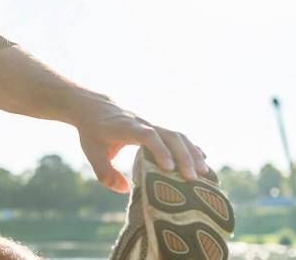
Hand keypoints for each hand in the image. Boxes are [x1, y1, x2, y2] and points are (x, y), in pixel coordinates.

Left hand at [76, 108, 209, 192]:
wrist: (94, 107)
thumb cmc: (93, 131)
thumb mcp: (92, 152)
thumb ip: (105, 172)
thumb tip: (124, 189)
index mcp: (127, 128)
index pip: (147, 135)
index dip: (160, 150)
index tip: (169, 168)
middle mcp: (143, 124)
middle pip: (169, 135)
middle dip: (183, 156)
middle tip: (192, 178)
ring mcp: (152, 124)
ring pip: (177, 135)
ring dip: (191, 152)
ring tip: (203, 173)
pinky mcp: (157, 128)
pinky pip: (178, 136)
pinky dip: (191, 147)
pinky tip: (203, 161)